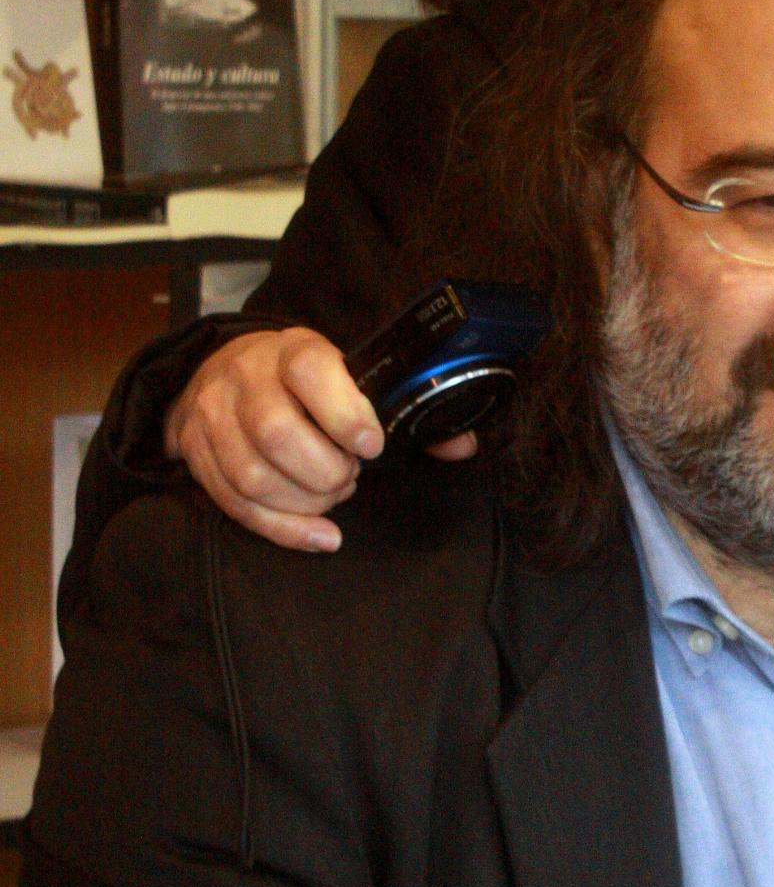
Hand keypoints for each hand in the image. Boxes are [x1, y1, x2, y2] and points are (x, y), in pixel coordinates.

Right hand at [164, 328, 476, 549]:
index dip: (345, 412)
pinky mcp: (197, 455)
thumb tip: (463, 444)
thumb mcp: (347, 375)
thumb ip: (404, 409)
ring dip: (305, 501)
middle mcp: (246, 379)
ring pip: (253, 474)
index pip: (308, 369)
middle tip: (350, 475)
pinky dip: (283, 529)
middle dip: (325, 470)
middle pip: (277, 433)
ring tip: (333, 495)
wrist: (221, 372)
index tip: (372, 444)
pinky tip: (320, 535)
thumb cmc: (301, 380)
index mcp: (292, 350)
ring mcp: (215, 418)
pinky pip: (235, 505)